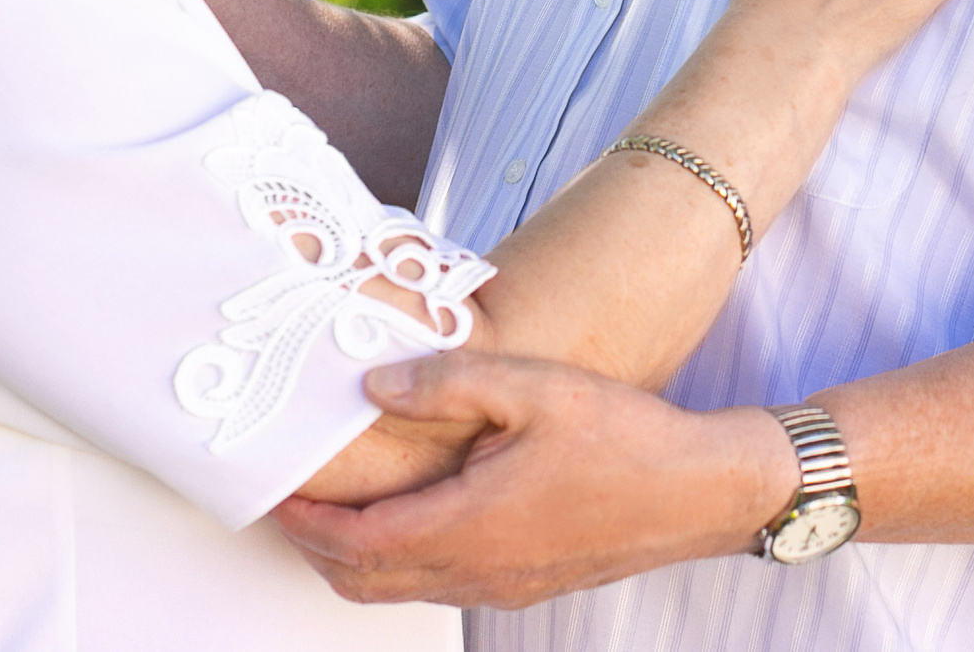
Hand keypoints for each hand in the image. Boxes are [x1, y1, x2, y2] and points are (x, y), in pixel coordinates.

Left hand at [272, 353, 793, 608]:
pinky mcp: (524, 584)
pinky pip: (437, 586)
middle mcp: (475, 569)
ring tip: (336, 506)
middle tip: (290, 500)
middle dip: (316, 544)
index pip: (353, 542)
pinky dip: (399, 562)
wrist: (700, 491)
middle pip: (362, 579)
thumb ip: (446, 382)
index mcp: (466, 525)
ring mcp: (500, 585)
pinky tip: (410, 516)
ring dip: (355, 557)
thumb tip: (373, 384)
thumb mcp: (532, 387)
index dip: (303, 521)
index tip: (272, 490)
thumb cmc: (624, 437)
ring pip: (398, 590)